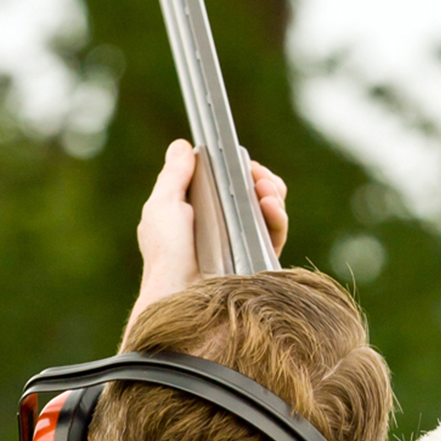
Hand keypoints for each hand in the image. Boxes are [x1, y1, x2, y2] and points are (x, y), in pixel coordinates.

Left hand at [125, 141, 291, 338]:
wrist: (179, 295)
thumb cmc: (165, 254)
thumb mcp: (162, 206)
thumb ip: (174, 175)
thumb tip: (183, 145)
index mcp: (202, 211)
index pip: (230, 183)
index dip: (241, 170)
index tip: (243, 162)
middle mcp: (226, 226)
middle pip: (256, 194)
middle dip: (262, 179)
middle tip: (258, 174)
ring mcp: (243, 244)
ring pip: (271, 212)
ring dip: (272, 193)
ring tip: (265, 188)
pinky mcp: (259, 262)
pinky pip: (276, 235)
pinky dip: (278, 217)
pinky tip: (270, 206)